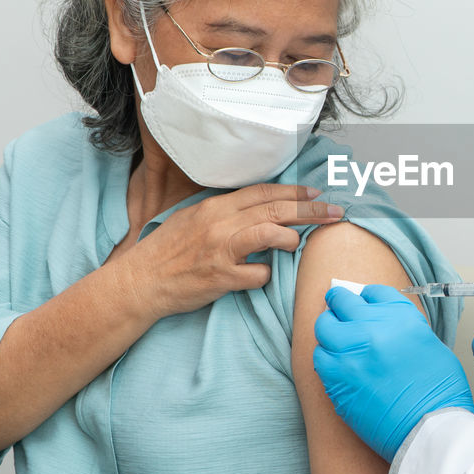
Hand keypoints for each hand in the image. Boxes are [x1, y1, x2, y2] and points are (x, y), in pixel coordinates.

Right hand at [118, 184, 342, 319]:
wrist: (139, 282)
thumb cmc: (166, 252)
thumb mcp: (192, 219)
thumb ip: (225, 212)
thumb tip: (258, 209)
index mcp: (214, 207)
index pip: (262, 192)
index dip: (294, 191)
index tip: (316, 193)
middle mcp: (219, 223)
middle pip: (275, 209)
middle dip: (310, 209)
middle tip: (334, 212)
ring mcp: (220, 250)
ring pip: (270, 233)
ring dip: (291, 238)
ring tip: (297, 244)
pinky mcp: (221, 278)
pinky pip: (257, 275)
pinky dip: (264, 276)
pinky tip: (259, 277)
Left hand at [313, 285, 473, 460]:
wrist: (430, 429)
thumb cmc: (438, 392)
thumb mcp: (429, 344)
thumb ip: (401, 327)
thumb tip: (381, 323)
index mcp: (400, 316)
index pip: (372, 292)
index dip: (365, 297)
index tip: (362, 301)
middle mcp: (372, 329)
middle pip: (341, 302)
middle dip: (339, 304)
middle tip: (338, 308)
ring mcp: (350, 353)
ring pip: (324, 328)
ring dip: (330, 331)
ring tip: (337, 339)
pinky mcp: (335, 380)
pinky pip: (319, 358)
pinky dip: (326, 357)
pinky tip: (337, 364)